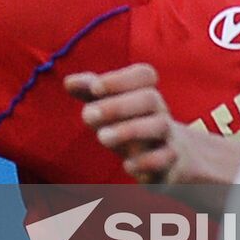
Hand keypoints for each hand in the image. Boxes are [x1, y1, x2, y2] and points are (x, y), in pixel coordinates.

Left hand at [66, 64, 239, 185]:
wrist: (171, 157)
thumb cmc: (131, 124)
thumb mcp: (110, 107)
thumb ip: (89, 92)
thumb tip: (68, 82)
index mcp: (145, 93)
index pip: (144, 74)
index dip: (119, 78)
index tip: (95, 88)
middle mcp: (159, 112)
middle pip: (150, 98)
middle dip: (117, 106)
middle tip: (87, 116)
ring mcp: (167, 137)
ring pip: (160, 126)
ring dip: (129, 130)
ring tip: (102, 137)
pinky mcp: (169, 164)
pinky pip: (165, 159)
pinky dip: (146, 162)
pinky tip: (126, 165)